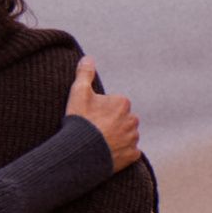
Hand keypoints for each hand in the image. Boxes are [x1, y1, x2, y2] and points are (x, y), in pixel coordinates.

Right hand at [67, 55, 140, 173]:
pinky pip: (129, 151)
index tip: (89, 117)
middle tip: (93, 131)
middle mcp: (132, 119)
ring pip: (126, 135)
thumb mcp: (78, 93)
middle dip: (111, 123)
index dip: (99, 110)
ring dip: (117, 137)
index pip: (112, 104)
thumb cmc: (80, 121)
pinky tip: (107, 153)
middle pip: (121, 119)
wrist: (81, 153)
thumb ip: (84, 74)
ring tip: (99, 143)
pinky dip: (121, 152)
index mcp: (122, 102)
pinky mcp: (132, 155)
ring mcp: (133, 138)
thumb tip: (88, 58)